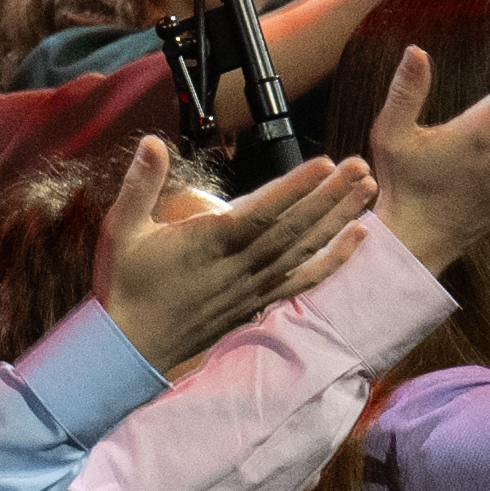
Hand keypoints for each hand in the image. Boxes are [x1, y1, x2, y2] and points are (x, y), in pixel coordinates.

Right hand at [96, 150, 384, 359]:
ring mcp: (252, 286)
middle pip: (294, 228)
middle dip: (330, 196)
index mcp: (208, 243)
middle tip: (361, 167)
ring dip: (338, 220)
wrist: (131, 348)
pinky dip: (333, 261)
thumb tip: (151, 142)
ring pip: (304, 250)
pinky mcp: (256, 302)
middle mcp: (238, 266)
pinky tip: (357, 239)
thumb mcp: (122, 230)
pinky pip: (302, 280)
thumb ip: (140, 184)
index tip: (325, 164)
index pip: (262, 212)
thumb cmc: (125, 285)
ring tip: (367, 191)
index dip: (295, 188)